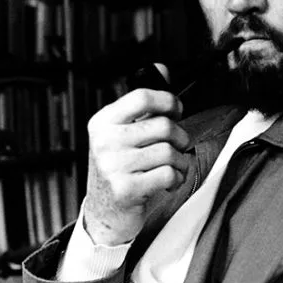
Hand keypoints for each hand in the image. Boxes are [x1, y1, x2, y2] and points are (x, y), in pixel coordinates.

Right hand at [83, 88, 190, 245]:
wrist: (104, 213)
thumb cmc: (119, 169)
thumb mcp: (123, 134)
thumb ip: (142, 104)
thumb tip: (163, 69)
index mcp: (102, 122)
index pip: (142, 97)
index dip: (168, 101)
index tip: (176, 110)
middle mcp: (105, 142)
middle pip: (163, 126)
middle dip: (179, 137)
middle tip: (176, 147)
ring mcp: (114, 166)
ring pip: (169, 152)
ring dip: (180, 162)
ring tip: (171, 168)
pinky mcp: (126, 189)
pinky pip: (169, 174)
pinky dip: (176, 179)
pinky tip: (167, 182)